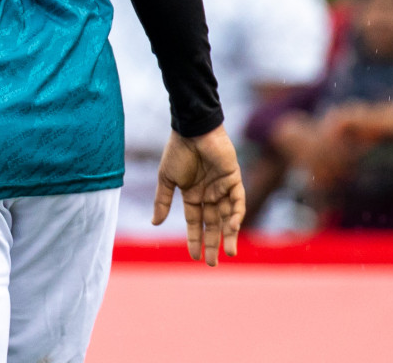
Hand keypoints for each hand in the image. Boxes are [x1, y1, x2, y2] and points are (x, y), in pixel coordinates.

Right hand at [153, 125, 245, 266]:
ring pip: (228, 216)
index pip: (195, 222)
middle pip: (213, 224)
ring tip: (229, 253)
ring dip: (229, 234)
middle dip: (213, 243)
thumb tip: (155, 223)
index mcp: (192, 194)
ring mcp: (222, 187)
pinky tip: (233, 227)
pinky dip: (237, 214)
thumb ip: (162, 201)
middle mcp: (209, 194)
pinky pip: (238, 200)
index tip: (195, 257)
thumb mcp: (166, 179)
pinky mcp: (234, 179)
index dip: (195, 239)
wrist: (192, 130)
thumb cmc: (178, 151)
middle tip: (213, 263)